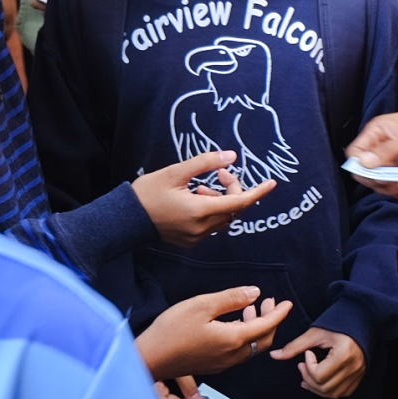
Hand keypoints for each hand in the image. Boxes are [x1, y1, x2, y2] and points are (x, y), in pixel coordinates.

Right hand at [133, 151, 276, 244]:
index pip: (240, 202)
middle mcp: (202, 228)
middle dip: (233, 189)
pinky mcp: (191, 241)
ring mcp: (197, 237)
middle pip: (234, 209)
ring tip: (199, 187)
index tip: (272, 183)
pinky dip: (211, 210)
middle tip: (219, 173)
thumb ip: (205, 163)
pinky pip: (212, 225)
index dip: (258, 192)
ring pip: (224, 218)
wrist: (125, 219)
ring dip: (221, 200)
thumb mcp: (175, 172)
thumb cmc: (147, 193)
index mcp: (200, 211)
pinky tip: (194, 200)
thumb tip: (231, 157)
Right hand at [141, 288, 292, 398]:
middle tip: (268, 302)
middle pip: (263, 340)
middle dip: (270, 320)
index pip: (266, 326)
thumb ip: (231, 299)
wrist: (150, 359)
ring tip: (250, 308)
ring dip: (256, 328)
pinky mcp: (213, 366)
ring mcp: (223, 364)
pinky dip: (244, 336)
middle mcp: (233, 355)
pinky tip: (234, 323)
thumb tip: (255, 293)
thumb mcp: (201, 306)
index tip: (286, 303)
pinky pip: (239, 352)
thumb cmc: (171, 330)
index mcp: (233, 339)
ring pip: (251, 347)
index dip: (279, 313)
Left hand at [272, 327, 364, 398]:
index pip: (319, 375)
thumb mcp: (315, 333)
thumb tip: (274, 355)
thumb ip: (294, 346)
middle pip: (325, 387)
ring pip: (333, 394)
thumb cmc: (337, 323)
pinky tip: (322, 380)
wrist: (360, 320)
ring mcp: (358, 373)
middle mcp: (353, 366)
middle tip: (303, 365)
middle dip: (309, 378)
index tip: (307, 354)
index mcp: (344, 353)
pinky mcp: (359, 376)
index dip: (308, 367)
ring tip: (309, 374)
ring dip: (317, 388)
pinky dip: (330, 390)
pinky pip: (343, 393)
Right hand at [344, 107, 397, 199]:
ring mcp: (395, 160)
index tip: (376, 174)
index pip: (356, 152)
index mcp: (379, 131)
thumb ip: (386, 151)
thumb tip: (364, 163)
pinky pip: (396, 188)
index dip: (361, 167)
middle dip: (381, 181)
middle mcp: (384, 146)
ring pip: (381, 184)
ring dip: (395, 188)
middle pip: (366, 173)